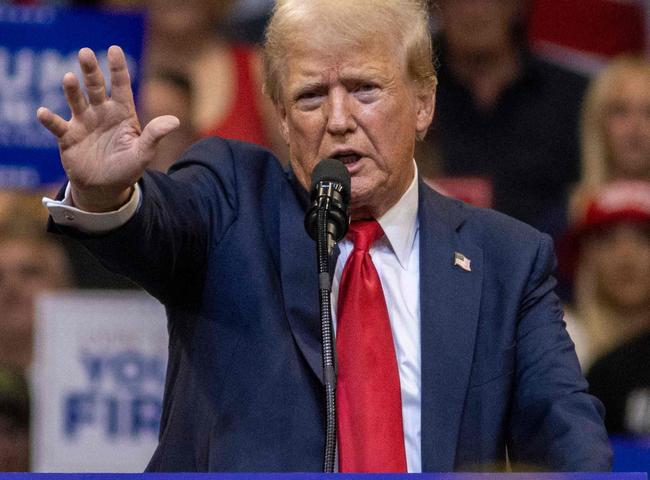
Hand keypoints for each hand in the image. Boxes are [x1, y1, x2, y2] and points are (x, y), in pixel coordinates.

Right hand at [36, 46, 179, 211]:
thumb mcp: (143, 153)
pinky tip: (42, 112)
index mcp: (122, 112)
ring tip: (69, 78)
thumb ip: (155, 135)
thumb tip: (175, 121)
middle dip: (90, 70)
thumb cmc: (127, 168)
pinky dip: (49, 119)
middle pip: (95, 87)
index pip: (120, 85)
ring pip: (76, 101)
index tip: (114, 50)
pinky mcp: (68, 137)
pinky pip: (57, 125)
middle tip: (84, 53)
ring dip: (71, 90)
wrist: (105, 187)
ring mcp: (83, 122)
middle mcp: (101, 112)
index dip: (118, 68)